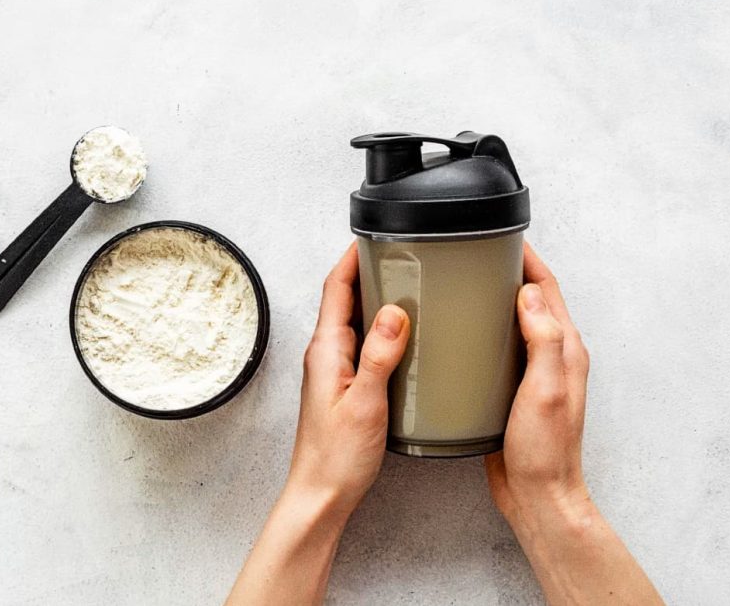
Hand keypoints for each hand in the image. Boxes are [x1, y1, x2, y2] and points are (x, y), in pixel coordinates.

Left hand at [227, 243, 408, 605]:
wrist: (321, 494)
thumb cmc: (337, 456)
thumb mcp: (366, 402)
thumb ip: (380, 355)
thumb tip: (396, 311)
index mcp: (325, 350)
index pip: (335, 288)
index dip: (352, 257)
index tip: (373, 235)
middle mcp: (325, 354)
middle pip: (344, 298)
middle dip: (368, 270)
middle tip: (400, 255)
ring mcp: (334, 370)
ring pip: (354, 321)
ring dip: (376, 299)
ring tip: (408, 286)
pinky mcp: (345, 385)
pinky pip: (363, 344)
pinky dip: (382, 330)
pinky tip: (405, 336)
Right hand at [485, 243, 662, 604]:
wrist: (537, 495)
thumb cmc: (545, 450)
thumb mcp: (546, 391)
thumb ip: (545, 340)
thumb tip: (529, 294)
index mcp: (566, 350)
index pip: (548, 289)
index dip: (529, 260)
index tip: (505, 238)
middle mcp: (553, 357)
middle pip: (532, 300)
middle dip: (509, 272)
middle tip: (476, 255)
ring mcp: (533, 373)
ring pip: (513, 323)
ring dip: (495, 300)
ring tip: (463, 285)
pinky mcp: (513, 389)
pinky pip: (499, 348)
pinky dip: (483, 331)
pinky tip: (459, 334)